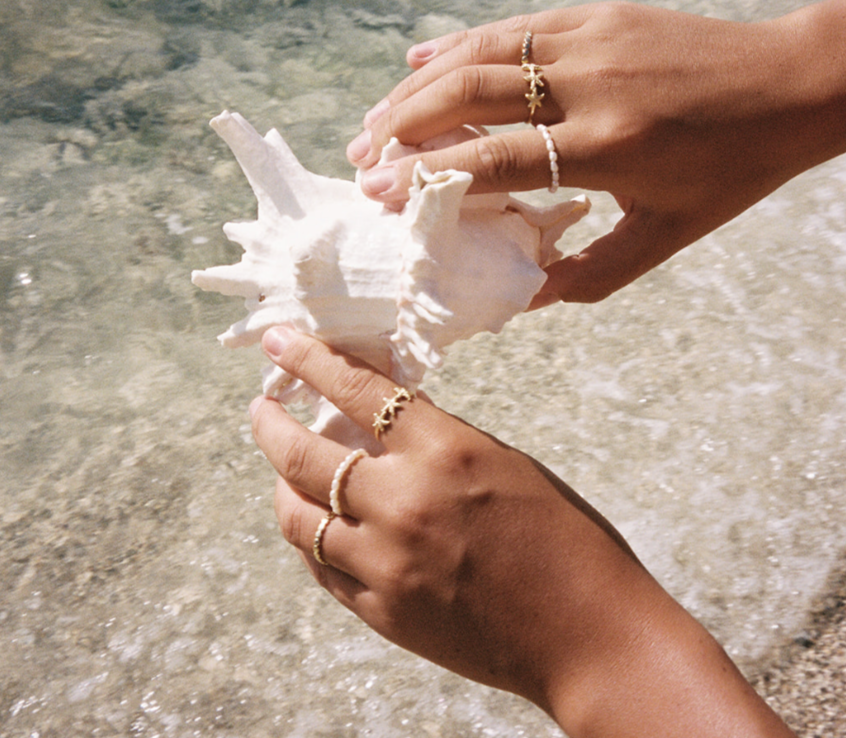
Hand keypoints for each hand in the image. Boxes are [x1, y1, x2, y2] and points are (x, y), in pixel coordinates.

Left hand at [250, 326, 794, 736]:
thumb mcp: (504, 464)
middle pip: (305, 454)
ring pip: (297, 516)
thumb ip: (437, 444)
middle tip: (262, 405)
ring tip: (281, 468)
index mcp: (447, 452)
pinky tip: (311, 520)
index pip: (357, 390)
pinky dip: (308, 535)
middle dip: (270, 421)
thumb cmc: (565, 537)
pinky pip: (320, 566)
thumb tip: (379, 425)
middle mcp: (405, 503)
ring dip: (281, 483)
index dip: (310, 359)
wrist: (589, 632)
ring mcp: (386, 564)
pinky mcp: (382, 613)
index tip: (279, 340)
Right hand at [348, 0, 845, 302]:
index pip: (496, 158)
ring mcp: (591, 40)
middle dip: (404, 126)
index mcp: (609, 146)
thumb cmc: (728, 170)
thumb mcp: (666, 235)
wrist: (789, 84)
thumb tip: (523, 296)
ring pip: (481, 54)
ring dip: (418, 87)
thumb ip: (592, 273)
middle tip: (361, 156)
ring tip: (375, 119)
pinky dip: (459, 43)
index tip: (377, 192)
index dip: (429, 174)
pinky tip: (420, 60)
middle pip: (472, 95)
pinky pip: (512, 26)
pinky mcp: (596, 15)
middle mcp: (591, 85)